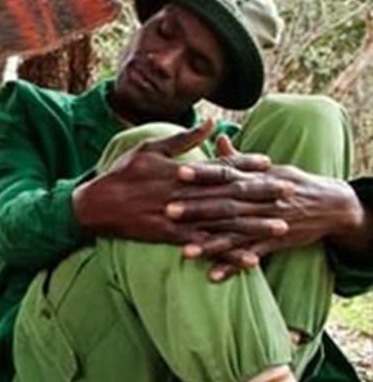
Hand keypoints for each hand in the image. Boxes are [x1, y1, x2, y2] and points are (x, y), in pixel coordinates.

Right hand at [72, 120, 277, 244]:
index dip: (244, 164)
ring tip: (280, 228)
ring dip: (252, 225)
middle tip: (288, 193)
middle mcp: (181, 193)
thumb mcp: (149, 148)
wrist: (94, 206)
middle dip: (259, 193)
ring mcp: (176, 216)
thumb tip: (211, 122)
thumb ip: (183, 138)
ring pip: (221, 221)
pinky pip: (205, 246)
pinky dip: (228, 253)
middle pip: (227, 193)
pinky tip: (249, 259)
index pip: (218, 166)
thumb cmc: (121, 174)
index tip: (268, 162)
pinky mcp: (170, 236)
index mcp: (178, 170)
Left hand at [174, 137, 363, 280]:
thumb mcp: (268, 168)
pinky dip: (232, 266)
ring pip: (235, 234)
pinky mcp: (274, 243)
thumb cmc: (292, 183)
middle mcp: (260, 201)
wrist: (331, 205)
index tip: (178, 171)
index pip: (226, 173)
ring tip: (184, 251)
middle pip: (225, 204)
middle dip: (197, 208)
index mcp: (256, 179)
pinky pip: (250, 256)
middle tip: (168, 210)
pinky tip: (212, 275)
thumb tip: (218, 137)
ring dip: (210, 243)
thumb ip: (239, 159)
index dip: (203, 172)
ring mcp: (267, 223)